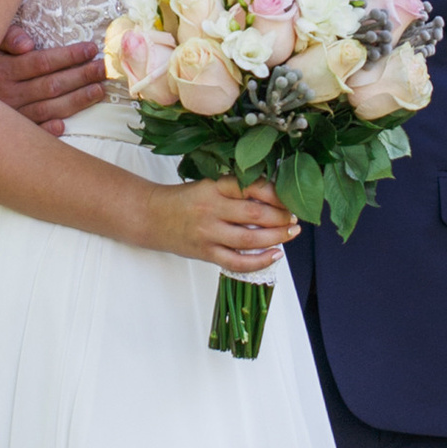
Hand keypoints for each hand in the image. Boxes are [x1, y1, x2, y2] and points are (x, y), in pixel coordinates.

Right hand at [0, 22, 108, 131]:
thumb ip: (5, 36)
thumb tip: (28, 44)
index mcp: (1, 71)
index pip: (42, 62)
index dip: (69, 56)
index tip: (90, 49)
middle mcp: (6, 96)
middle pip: (51, 86)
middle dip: (80, 76)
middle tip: (102, 69)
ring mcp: (8, 117)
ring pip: (49, 109)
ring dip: (76, 100)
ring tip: (98, 90)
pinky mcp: (6, 135)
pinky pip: (32, 133)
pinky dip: (48, 131)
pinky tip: (63, 125)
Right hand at [153, 176, 300, 272]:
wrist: (151, 216)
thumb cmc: (184, 200)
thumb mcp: (209, 185)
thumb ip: (236, 190)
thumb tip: (274, 197)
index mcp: (214, 187)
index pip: (252, 187)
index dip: (276, 194)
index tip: (290, 198)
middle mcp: (211, 209)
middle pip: (255, 215)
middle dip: (282, 217)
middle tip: (294, 217)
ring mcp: (208, 233)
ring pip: (249, 239)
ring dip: (276, 237)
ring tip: (290, 233)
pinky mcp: (205, 253)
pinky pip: (236, 262)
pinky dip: (259, 261)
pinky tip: (274, 255)